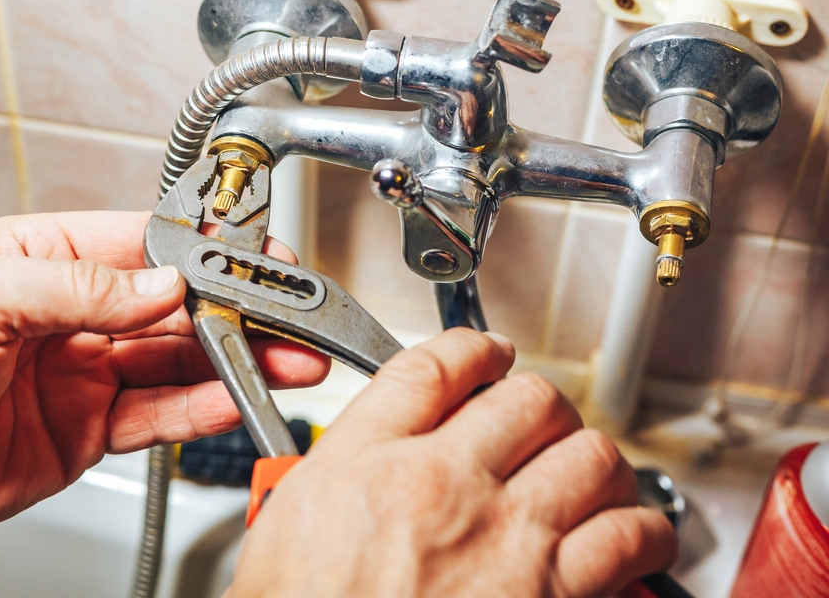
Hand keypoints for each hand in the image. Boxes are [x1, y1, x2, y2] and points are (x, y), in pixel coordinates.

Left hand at [0, 210, 328, 540]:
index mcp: (42, 257)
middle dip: (236, 307)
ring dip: (235, 359)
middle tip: (290, 315)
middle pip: (173, 302)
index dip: (203, 249)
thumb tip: (159, 283)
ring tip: (288, 361)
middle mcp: (69, 311)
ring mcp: (82, 372)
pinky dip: (200, 408)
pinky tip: (235, 401)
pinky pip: (158, 413)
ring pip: (178, 358)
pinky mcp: (87, 428)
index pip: (142, 242)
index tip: (252, 257)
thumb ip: (76, 287)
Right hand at [230, 328, 676, 597]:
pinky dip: (639, 530)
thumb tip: (376, 444)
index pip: (435, 365)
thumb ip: (335, 468)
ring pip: (589, 454)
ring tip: (590, 473)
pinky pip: (626, 535)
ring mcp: (506, 539)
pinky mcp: (554, 596)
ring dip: (595, 460)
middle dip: (539, 403)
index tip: (488, 355)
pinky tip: (630, 536)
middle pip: (527, 397)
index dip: (474, 348)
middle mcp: (442, 486)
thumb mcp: (282, 526)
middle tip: (538, 422)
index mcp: (367, 462)